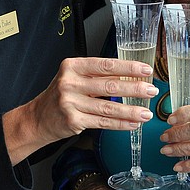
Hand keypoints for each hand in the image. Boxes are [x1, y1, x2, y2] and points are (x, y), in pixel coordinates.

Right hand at [3, 57, 156, 163]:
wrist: (38, 118)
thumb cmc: (61, 95)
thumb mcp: (74, 78)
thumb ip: (97, 76)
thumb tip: (131, 76)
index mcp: (72, 66)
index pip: (105, 65)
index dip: (128, 68)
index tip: (146, 70)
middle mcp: (70, 83)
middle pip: (109, 86)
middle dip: (134, 89)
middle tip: (151, 91)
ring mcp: (70, 103)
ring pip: (108, 108)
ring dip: (130, 111)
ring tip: (146, 113)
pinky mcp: (73, 121)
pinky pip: (102, 122)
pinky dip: (120, 124)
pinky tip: (132, 124)